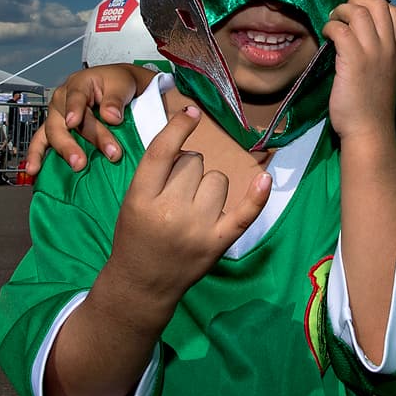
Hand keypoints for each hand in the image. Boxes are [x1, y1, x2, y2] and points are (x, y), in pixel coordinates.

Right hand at [25, 64, 155, 174]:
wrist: (117, 87)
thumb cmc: (118, 83)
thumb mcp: (122, 83)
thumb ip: (115, 100)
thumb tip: (111, 117)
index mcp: (79, 84)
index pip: (76, 96)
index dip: (74, 109)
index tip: (74, 122)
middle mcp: (63, 100)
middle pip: (62, 122)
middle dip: (71, 143)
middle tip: (82, 161)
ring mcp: (57, 116)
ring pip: (52, 134)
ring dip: (60, 152)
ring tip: (68, 166)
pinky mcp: (57, 130)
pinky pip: (42, 142)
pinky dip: (37, 156)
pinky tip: (35, 170)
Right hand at [104, 105, 271, 302]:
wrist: (142, 283)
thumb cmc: (136, 234)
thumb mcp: (132, 200)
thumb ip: (156, 171)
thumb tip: (187, 130)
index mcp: (141, 199)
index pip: (163, 152)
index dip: (179, 127)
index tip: (191, 112)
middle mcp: (170, 213)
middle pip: (194, 162)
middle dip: (187, 170)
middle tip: (175, 195)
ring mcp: (197, 229)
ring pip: (218, 179)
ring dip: (209, 186)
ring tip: (193, 208)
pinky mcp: (218, 243)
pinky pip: (244, 213)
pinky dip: (256, 197)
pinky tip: (264, 180)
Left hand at [322, 0, 395, 140]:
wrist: (369, 129)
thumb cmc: (372, 105)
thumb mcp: (383, 73)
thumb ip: (377, 53)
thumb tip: (355, 36)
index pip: (393, 10)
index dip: (372, 4)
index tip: (356, 14)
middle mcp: (387, 46)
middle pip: (377, 4)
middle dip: (355, 1)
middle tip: (341, 14)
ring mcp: (372, 52)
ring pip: (358, 12)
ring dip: (340, 12)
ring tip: (332, 23)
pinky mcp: (353, 60)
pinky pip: (340, 30)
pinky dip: (330, 27)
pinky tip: (326, 36)